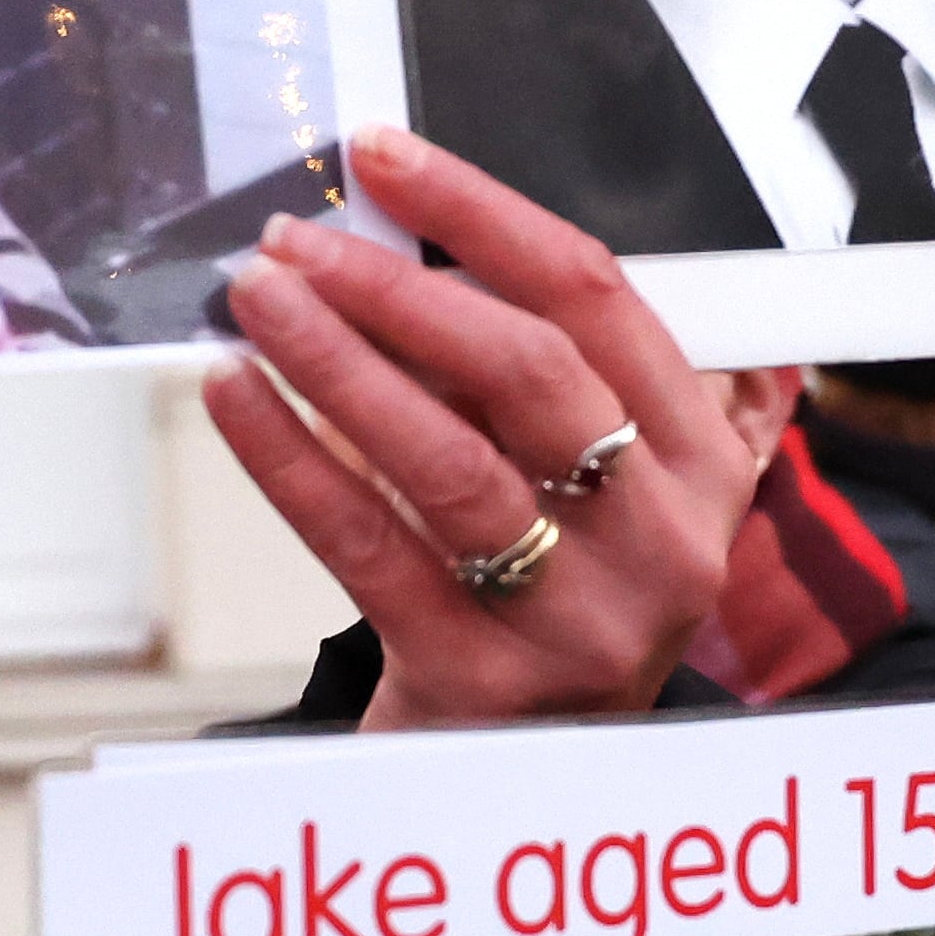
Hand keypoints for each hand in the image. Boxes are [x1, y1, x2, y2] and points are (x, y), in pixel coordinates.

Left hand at [209, 126, 802, 731]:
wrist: (525, 776)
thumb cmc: (548, 598)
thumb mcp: (597, 487)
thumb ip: (539, 378)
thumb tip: (395, 242)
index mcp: (700, 461)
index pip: (597, 297)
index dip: (482, 214)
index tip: (383, 159)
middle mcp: (662, 539)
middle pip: (526, 370)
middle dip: (396, 288)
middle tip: (291, 241)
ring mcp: (579, 618)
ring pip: (445, 456)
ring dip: (335, 360)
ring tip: (254, 301)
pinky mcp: (482, 680)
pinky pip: (369, 546)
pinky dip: (291, 459)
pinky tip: (234, 397)